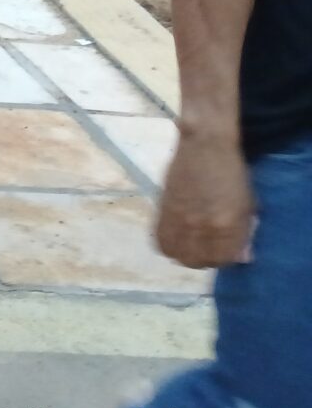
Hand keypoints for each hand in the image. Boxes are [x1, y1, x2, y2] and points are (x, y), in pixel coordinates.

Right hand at [155, 132, 253, 268]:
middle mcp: (199, 226)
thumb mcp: (248, 205)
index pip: (223, 260)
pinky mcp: (162, 210)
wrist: (204, 146)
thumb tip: (242, 258)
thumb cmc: (232, 173)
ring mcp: (178, 219)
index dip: (226, 259)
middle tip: (210, 248)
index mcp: (225, 224)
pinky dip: (169, 244)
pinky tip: (178, 237)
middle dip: (205, 259)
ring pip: (176, 254)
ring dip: (185, 254)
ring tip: (192, 244)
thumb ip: (244, 233)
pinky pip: (160, 240)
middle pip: (196, 261)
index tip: (228, 251)